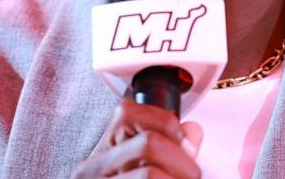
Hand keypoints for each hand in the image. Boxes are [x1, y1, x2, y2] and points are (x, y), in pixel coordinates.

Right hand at [72, 99, 202, 177]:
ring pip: (150, 174)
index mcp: (102, 153)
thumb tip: (193, 130)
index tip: (187, 148)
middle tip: (193, 176)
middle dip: (183, 162)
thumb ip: (171, 153)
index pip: (128, 112)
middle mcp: (92, 169)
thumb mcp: (142, 173)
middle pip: (148, 143)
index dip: (169, 125)